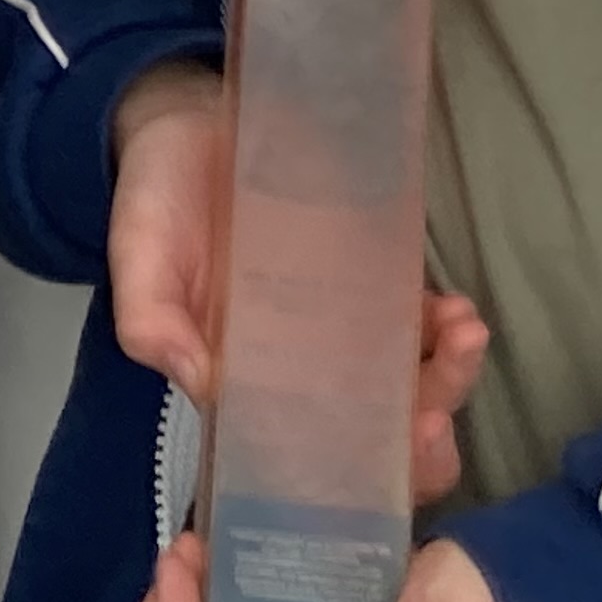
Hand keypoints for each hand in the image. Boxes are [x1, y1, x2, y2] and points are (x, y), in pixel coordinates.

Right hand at [109, 62, 490, 505]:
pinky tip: (456, 312)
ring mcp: (345, 329)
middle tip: (434, 417)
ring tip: (463, 340)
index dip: (346, 479)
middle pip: (373, 437)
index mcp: (244, 388)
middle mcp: (303, 372)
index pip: (300, 461)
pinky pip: (421, 322)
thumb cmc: (158, 201)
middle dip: (419, 446)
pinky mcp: (373, 278)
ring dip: (450, 380)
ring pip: (410, 385)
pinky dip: (447, 330)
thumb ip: (151, 321)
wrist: (193, 122)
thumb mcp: (138, 256)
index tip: (377, 462)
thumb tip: (200, 379)